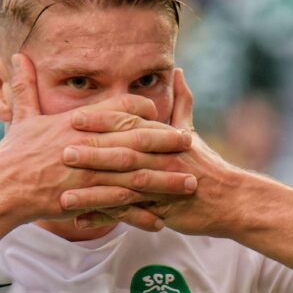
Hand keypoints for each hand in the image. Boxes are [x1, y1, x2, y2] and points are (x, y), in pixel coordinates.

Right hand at [0, 55, 197, 230]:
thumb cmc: (11, 154)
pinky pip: (121, 204)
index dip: (141, 110)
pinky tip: (161, 217)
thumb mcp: (21, 117)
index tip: (159, 114)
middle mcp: (88, 144)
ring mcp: (89, 172)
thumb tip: (16, 57)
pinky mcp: (86, 198)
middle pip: (136, 138)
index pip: (118, 108)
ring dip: (165, 179)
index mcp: (77, 123)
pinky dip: (141, 211)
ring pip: (136, 174)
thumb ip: (25, 87)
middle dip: (166, 141)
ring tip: (189, 182)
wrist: (1, 189)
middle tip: (189, 142)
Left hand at [61, 69, 246, 236]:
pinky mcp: (161, 210)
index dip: (102, 121)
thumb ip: (181, 102)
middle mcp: (160, 159)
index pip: (129, 125)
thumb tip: (179, 71)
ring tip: (64, 196)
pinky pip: (128, 216)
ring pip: (123, 187)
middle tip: (62, 151)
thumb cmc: (206, 165)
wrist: (230, 200)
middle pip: (123, 154)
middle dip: (93, 153)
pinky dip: (104, 219)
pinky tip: (79, 221)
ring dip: (93, 192)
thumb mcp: (191, 131)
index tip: (75, 117)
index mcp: (162, 138)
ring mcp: (160, 186)